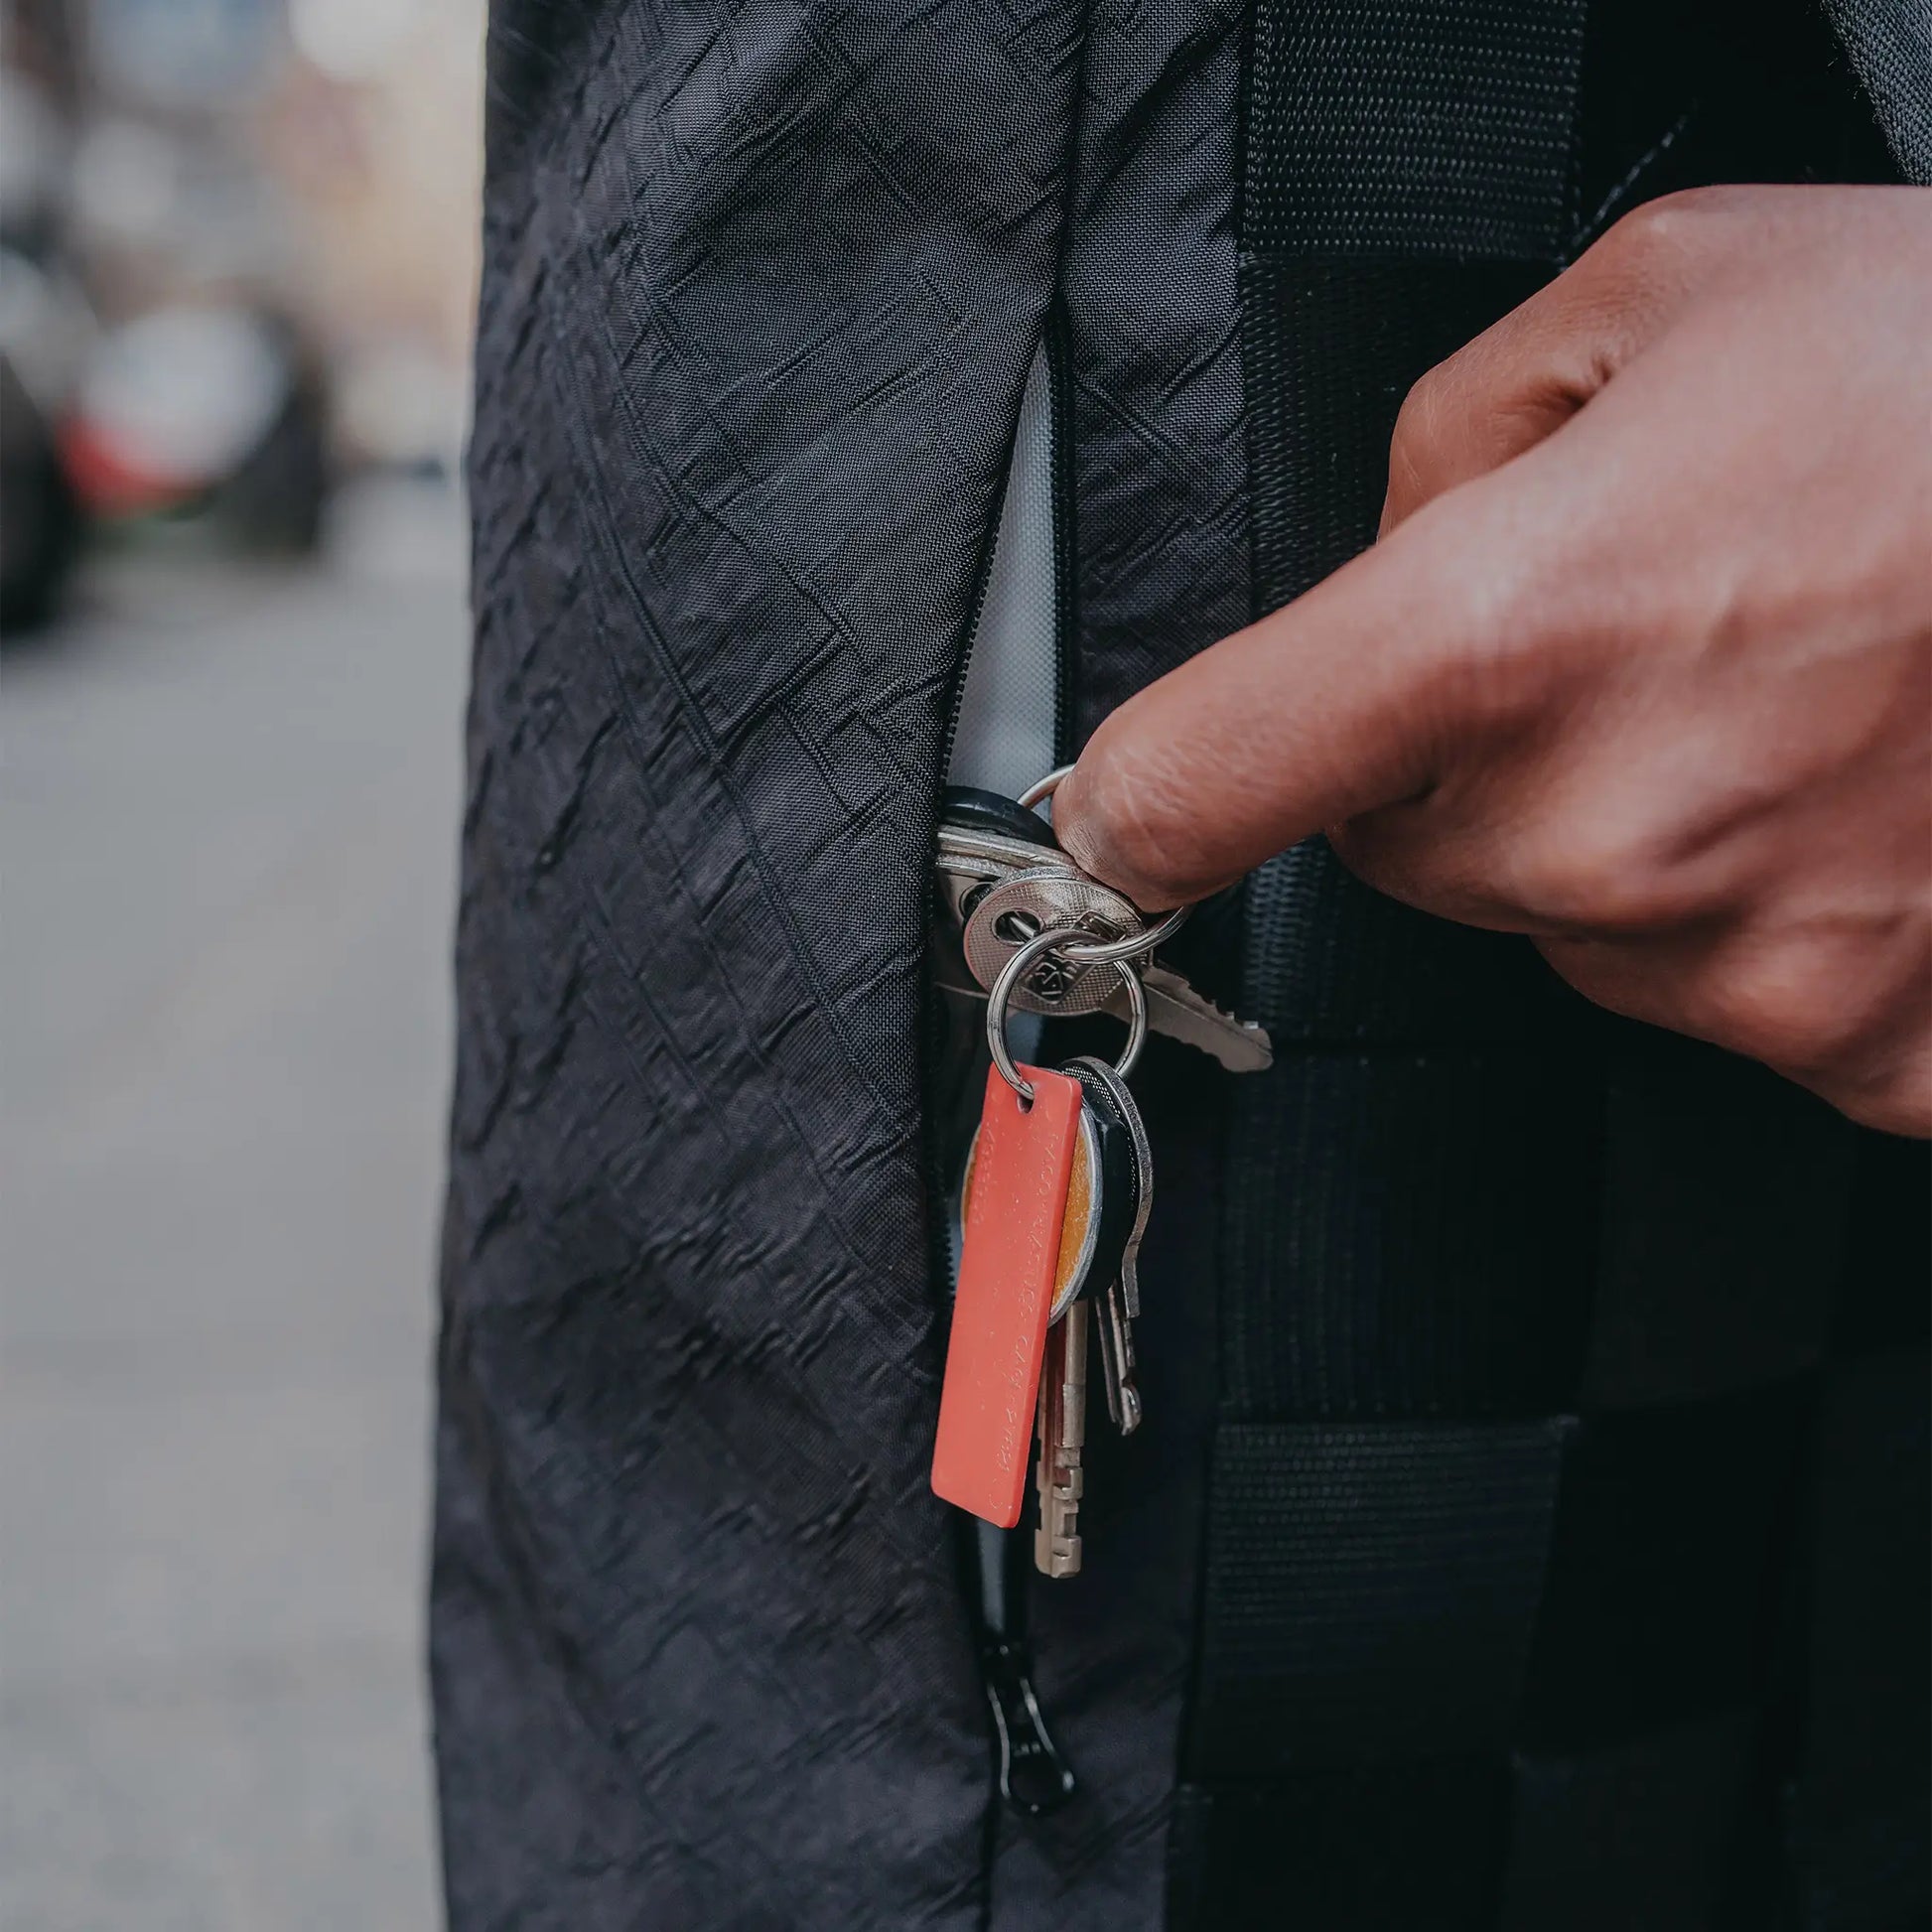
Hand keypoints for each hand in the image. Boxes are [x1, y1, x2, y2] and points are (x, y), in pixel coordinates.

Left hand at [1054, 185, 1931, 1133]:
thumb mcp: (1665, 302)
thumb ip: (1450, 441)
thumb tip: (1380, 558)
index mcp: (1515, 631)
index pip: (1208, 777)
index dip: (1135, 806)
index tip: (1113, 826)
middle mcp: (1611, 833)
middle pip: (1409, 851)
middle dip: (1474, 763)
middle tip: (1650, 643)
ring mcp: (1752, 969)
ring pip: (1575, 926)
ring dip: (1633, 834)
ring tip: (1798, 699)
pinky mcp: (1879, 1051)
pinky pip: (1737, 996)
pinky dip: (1773, 917)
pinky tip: (1874, 802)